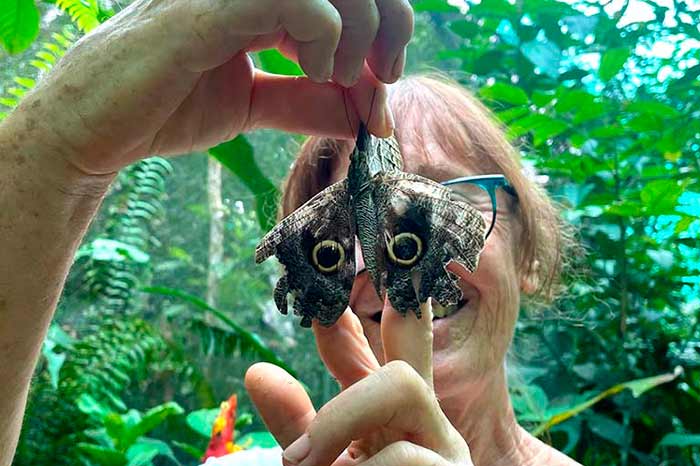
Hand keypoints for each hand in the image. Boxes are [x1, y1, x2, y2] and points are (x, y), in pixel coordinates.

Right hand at [10, 0, 412, 174]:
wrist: (100, 130)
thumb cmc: (166, 107)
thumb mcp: (256, 106)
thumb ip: (310, 103)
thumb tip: (368, 115)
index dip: (387, 22)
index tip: (386, 77)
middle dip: (388, 22)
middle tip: (380, 78)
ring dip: (358, 30)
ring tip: (337, 77)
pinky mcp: (208, 9)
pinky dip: (323, 34)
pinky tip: (313, 70)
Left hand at [245, 299, 473, 465]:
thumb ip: (298, 425)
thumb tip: (258, 369)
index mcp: (387, 420)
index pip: (370, 353)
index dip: (346, 318)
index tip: (320, 280)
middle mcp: (424, 423)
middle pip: (408, 344)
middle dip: (375, 327)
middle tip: (346, 320)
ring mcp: (446, 449)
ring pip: (401, 385)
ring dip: (341, 419)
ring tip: (305, 464)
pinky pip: (403, 457)